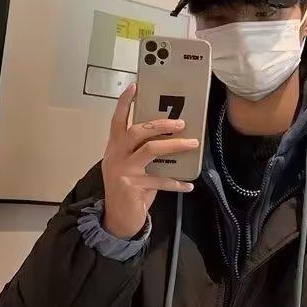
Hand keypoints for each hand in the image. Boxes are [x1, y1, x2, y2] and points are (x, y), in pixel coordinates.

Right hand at [101, 83, 197, 238]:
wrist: (118, 220)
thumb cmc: (130, 191)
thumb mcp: (133, 168)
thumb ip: (144, 153)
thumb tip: (172, 139)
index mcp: (114, 148)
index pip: (117, 120)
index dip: (125, 103)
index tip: (135, 86)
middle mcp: (115, 156)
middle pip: (137, 131)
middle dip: (161, 124)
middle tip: (182, 122)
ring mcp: (122, 171)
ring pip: (150, 150)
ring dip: (174, 145)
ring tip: (192, 144)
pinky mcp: (132, 186)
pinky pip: (160, 180)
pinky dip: (176, 182)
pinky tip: (189, 185)